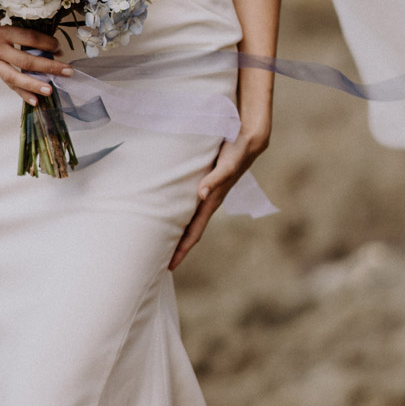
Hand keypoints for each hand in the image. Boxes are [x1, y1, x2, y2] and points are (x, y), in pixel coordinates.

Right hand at [0, 5, 71, 100]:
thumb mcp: (7, 16)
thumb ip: (25, 29)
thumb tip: (52, 45)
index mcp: (1, 32)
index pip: (29, 39)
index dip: (47, 44)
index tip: (60, 47)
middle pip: (25, 61)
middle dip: (48, 67)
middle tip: (67, 71)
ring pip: (15, 77)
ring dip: (34, 85)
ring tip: (50, 91)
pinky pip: (9, 83)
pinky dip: (22, 92)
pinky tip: (34, 100)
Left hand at [169, 123, 269, 270]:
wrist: (249, 139)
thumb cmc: (237, 153)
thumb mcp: (227, 164)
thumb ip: (216, 177)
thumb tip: (202, 193)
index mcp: (211, 202)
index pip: (194, 232)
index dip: (182, 249)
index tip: (169, 266)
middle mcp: (207, 201)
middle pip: (189, 231)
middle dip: (175, 247)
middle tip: (156, 261)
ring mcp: (205, 194)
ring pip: (187, 219)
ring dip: (175, 232)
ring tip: (158, 242)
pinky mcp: (202, 183)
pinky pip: (186, 205)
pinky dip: (176, 214)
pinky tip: (165, 213)